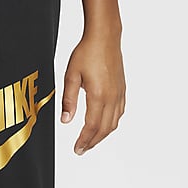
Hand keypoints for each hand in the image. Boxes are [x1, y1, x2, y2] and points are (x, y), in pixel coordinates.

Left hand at [61, 32, 125, 154]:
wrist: (105, 37)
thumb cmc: (87, 53)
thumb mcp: (71, 77)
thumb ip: (68, 100)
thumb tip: (65, 120)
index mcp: (98, 95)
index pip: (91, 126)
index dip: (84, 140)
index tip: (77, 149)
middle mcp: (112, 97)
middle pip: (104, 129)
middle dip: (92, 142)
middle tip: (81, 150)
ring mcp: (119, 93)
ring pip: (114, 123)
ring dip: (102, 135)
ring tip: (90, 142)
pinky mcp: (122, 89)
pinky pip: (119, 112)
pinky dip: (111, 124)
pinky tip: (104, 126)